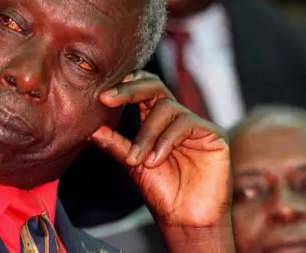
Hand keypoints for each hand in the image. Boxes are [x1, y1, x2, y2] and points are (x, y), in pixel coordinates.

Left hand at [91, 71, 230, 227]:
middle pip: (155, 86)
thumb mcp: (132, 165)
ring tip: (138, 160)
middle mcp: (176, 117)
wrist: (185, 219)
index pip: (142, 90)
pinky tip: (155, 160)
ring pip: (166, 107)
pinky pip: (185, 123)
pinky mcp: (213, 134)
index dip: (125, 86)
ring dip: (146, 134)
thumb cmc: (161, 192)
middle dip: (130, 90)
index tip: (102, 96)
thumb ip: (116, 144)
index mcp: (156, 120)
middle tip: (108, 99)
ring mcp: (195, 124)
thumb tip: (92, 129)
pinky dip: (165, 141)